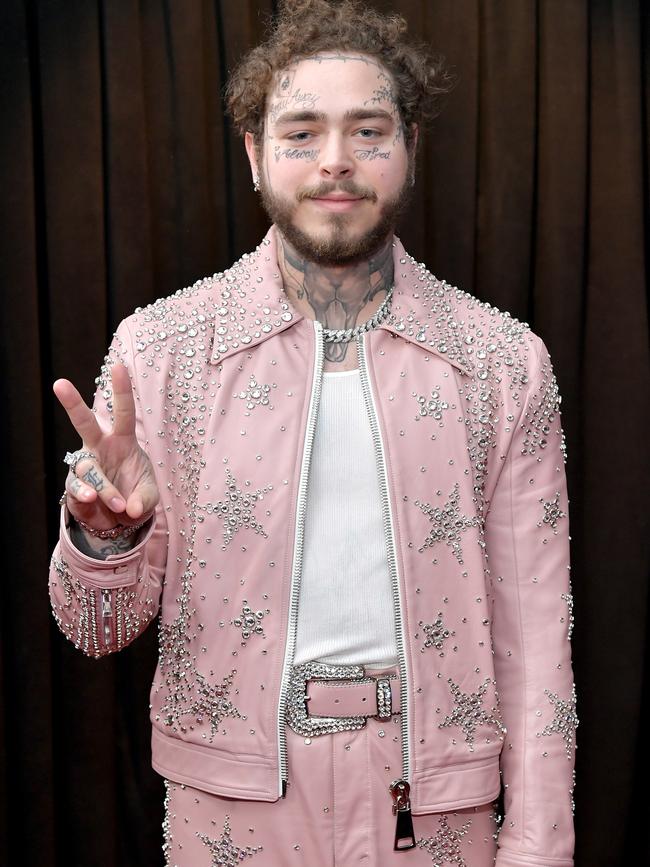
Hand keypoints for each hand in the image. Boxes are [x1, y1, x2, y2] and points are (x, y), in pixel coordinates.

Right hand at [53, 363, 158, 531]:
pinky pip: (77, 487)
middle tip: (59, 383)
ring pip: (88, 468)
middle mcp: (100, 448)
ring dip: (104, 488)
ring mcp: (85, 466)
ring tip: (119, 505)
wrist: (118, 521)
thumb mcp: (149, 498)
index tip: (118, 366)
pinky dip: (86, 494)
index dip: (121, 390)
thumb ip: (144, 500)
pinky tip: (93, 500)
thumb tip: (131, 508)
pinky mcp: (74, 486)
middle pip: (84, 422)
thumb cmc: (136, 497)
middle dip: (72, 403)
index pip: (122, 412)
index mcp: (122, 441)